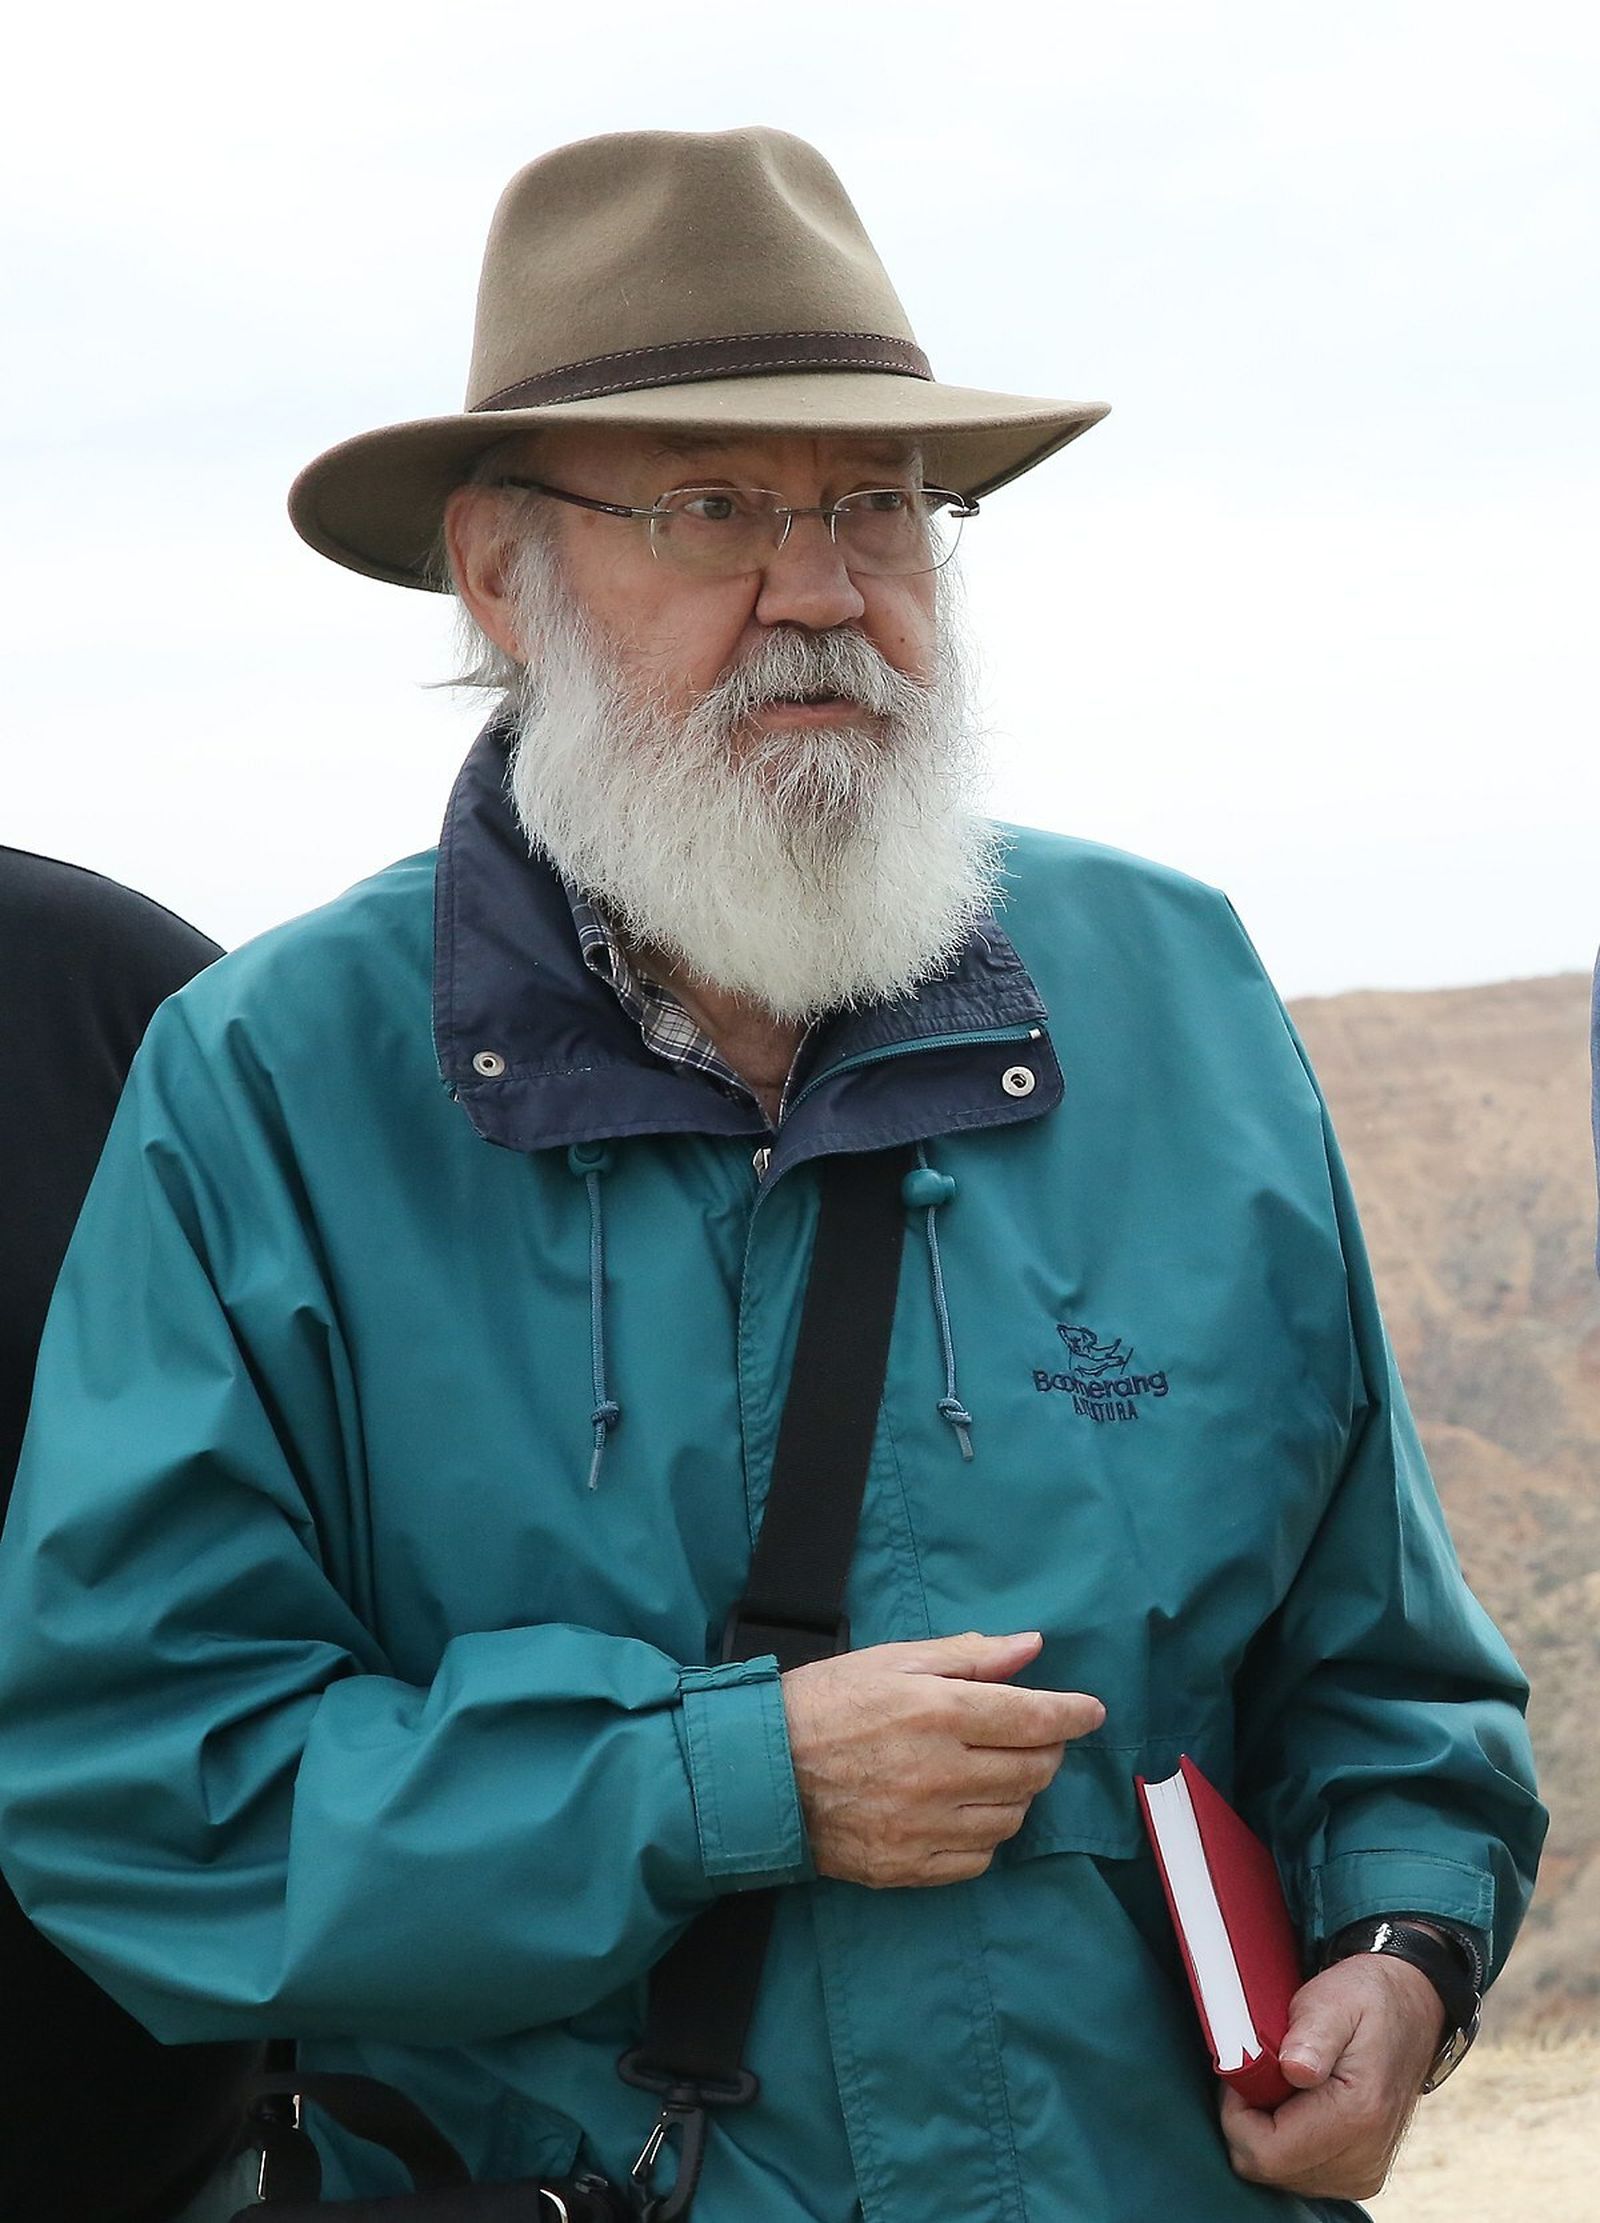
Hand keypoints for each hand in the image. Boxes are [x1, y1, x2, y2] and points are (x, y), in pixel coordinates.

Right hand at [781, 1630, 1103, 1887]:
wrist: (757, 1772)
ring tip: (992, 1770)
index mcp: (937, 1712)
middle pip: (1033, 1770)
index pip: (1034, 1718)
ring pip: (1011, 1817)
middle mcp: (939, 1773)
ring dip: (1017, 1792)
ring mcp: (924, 1827)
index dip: (1073, 1714)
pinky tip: (965, 1810)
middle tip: (1033, 1737)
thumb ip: (967, 1656)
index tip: (1092, 1711)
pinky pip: (978, 1859)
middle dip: (1048, 1751)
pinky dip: (985, 1836)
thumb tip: (1031, 1647)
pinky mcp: (907, 1867)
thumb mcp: (891, 1660)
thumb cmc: (824, 1703)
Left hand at [1221, 1953, 1446, 2200]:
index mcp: (1357, 2116)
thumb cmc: (1365, 2000)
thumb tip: (1294, 2071)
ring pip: (1279, 2175)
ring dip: (1266, 2133)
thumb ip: (1312, 2036)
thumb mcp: (1336, 1999)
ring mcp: (1363, 2175)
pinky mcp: (1359, 2177)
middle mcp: (1364, 2159)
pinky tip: (1296, 2105)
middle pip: (1267, 2170)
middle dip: (1248, 2122)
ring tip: (1283, 2085)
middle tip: (1261, 2074)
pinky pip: (1298, 2174)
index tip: (1245, 2073)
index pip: (1264, 2153)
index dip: (1236, 2114)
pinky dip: (1285, 2142)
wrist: (1409, 2013)